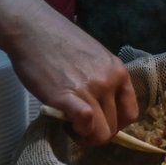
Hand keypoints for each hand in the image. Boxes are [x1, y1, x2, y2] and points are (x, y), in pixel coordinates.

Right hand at [4, 11, 138, 146]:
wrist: (33, 29)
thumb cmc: (61, 42)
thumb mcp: (96, 59)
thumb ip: (105, 80)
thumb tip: (104, 106)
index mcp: (119, 72)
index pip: (131, 113)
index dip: (115, 123)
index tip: (99, 122)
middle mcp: (110, 82)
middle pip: (115, 126)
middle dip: (98, 132)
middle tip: (79, 124)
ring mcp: (91, 89)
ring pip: (102, 132)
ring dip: (86, 135)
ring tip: (71, 124)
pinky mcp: (67, 96)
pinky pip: (86, 121)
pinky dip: (80, 130)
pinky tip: (67, 124)